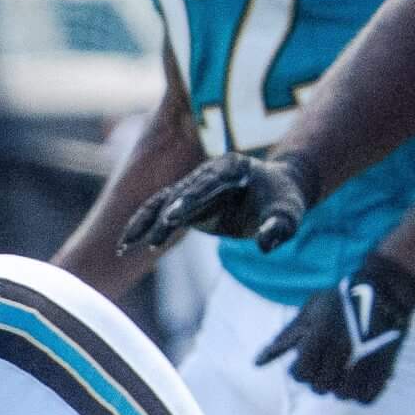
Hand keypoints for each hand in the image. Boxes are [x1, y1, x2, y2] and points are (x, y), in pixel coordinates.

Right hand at [123, 150, 321, 253]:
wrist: (276, 191)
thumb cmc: (284, 201)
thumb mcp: (289, 214)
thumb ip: (280, 226)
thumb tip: (266, 245)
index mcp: (232, 167)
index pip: (207, 184)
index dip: (189, 201)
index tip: (172, 217)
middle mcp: (207, 173)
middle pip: (179, 193)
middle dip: (162, 215)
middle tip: (148, 237)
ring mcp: (193, 186)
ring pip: (161, 202)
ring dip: (143, 223)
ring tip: (124, 246)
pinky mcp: (185, 201)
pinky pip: (159, 213)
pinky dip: (144, 227)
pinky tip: (125, 247)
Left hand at [255, 252, 414, 403]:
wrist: (384, 289)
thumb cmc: (338, 301)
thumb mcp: (308, 314)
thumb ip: (282, 340)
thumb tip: (256, 364)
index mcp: (320, 335)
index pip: (300, 374)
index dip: (301, 371)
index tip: (309, 361)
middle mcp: (341, 348)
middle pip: (320, 387)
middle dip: (320, 379)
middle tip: (328, 366)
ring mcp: (365, 358)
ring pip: (343, 395)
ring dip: (340, 388)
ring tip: (343, 373)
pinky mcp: (384, 366)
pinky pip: (366, 397)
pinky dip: (361, 394)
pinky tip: (359, 381)